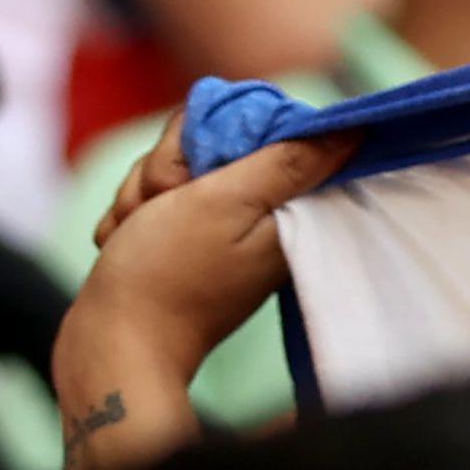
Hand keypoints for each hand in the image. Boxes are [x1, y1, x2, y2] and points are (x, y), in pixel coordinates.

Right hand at [74, 112, 356, 386]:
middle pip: (203, 144)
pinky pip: (148, 197)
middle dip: (167, 171)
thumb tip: (354, 130)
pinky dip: (131, 217)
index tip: (194, 173)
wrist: (114, 343)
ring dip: (142, 195)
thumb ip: (285, 162)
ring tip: (141, 231)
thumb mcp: (229, 203)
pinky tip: (127, 242)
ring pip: (167, 168)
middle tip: (162, 208)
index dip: (210, 137)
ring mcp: (218, 225)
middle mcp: (260, 214)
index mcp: (287, 205)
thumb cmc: (168, 274)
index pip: (253, 126)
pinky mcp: (184, 236)